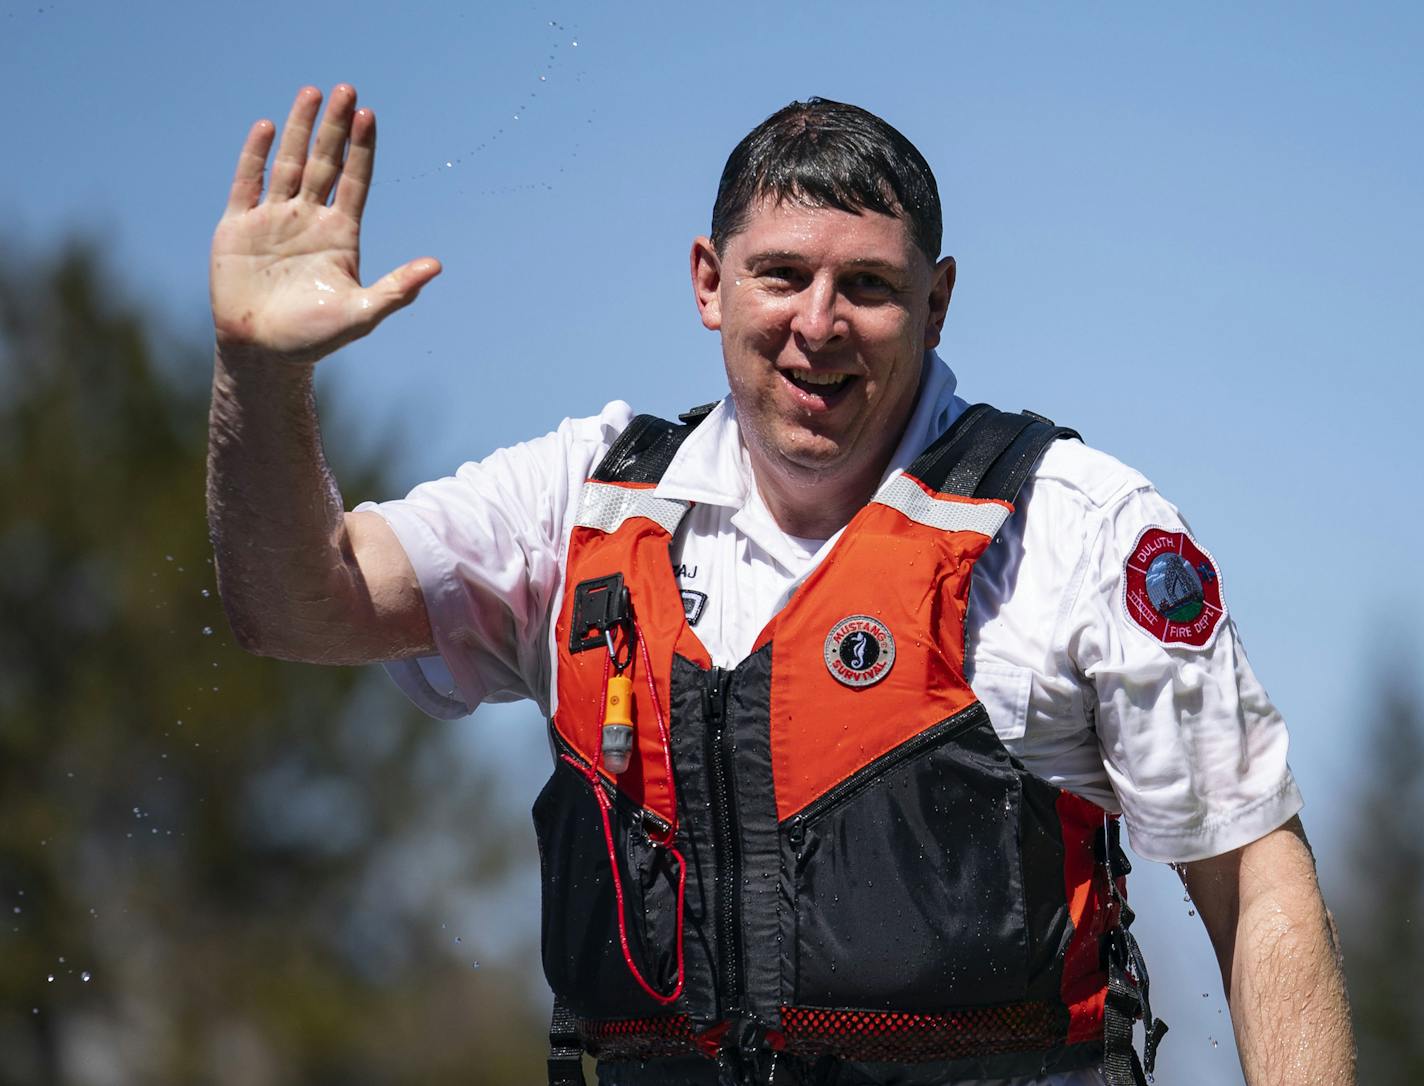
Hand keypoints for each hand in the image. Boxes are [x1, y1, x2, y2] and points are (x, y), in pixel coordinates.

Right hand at [210, 85, 440, 364]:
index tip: (369, 116)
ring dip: (300, 128)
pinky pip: (247, 183)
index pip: (354, 181)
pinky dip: (257, 155)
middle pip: (325, 163)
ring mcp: (273, 220)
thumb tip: (436, 266)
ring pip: (289, 163)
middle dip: (335, 127)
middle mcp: (309, 220)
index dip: (362, 149)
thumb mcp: (362, 314)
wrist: (263, 353)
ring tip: (312, 92)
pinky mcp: (238, 227)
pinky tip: (268, 127)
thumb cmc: (314, 338)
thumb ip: (397, 290)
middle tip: (346, 89)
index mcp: (340, 235)